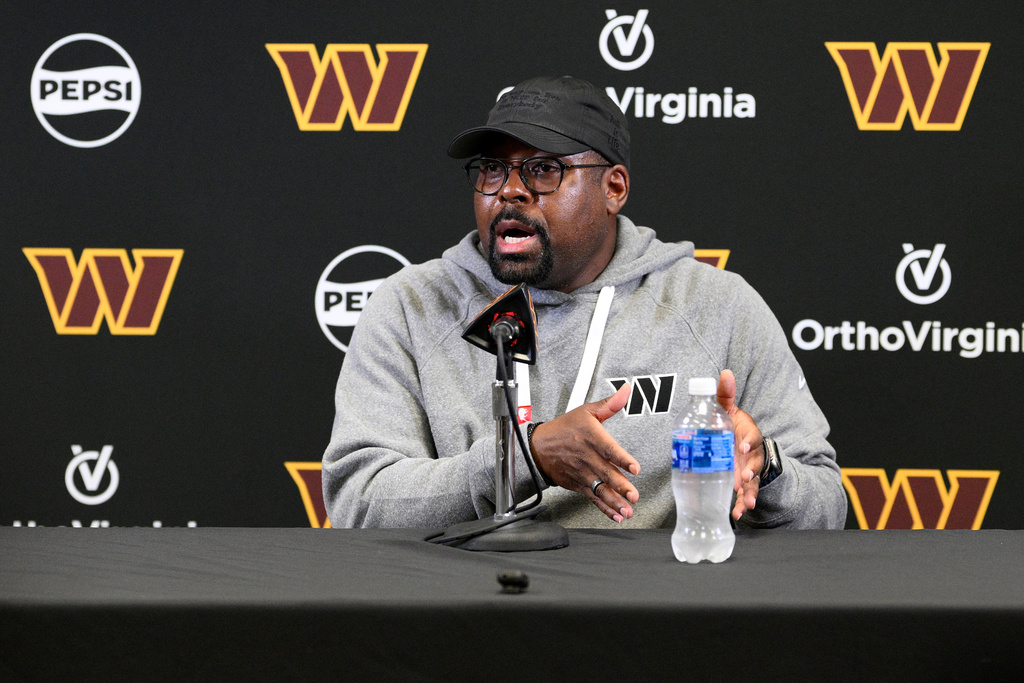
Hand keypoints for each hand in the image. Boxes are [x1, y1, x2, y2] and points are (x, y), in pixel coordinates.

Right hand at [529, 383, 640, 522]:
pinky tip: (616, 515)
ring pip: (600, 489)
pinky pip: (593, 498)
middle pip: (605, 473)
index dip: (622, 458)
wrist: (538, 447)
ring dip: (614, 501)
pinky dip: (604, 508)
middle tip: (633, 495)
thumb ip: (609, 405)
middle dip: (620, 486)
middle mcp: (587, 457)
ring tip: (627, 510)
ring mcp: (582, 473)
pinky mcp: (579, 485)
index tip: (634, 467)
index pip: (608, 449)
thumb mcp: (586, 412)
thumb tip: (626, 391)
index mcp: (591, 437)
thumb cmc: (565, 428)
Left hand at [716, 369, 763, 520]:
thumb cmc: (733, 425)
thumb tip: (724, 372)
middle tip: (744, 479)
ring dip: (750, 493)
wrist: (739, 443)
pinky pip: (746, 496)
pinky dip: (742, 505)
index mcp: (749, 435)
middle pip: (756, 463)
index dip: (748, 442)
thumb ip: (725, 394)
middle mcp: (752, 454)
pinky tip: (736, 515)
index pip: (753, 437)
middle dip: (752, 472)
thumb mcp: (728, 410)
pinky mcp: (745, 484)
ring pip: (754, 483)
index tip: (741, 447)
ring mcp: (750, 470)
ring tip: (745, 504)